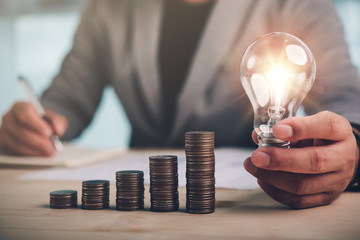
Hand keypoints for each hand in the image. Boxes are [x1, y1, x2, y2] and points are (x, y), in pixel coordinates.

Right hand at [0, 101, 67, 155]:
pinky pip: (16, 151)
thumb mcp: (55, 117)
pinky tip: (42, 154)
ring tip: (50, 152)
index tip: (49, 132)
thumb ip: (58, 121)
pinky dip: (31, 154)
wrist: (39, 127)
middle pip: (21, 131)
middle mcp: (9, 117)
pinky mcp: (4, 143)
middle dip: (39, 141)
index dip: (37, 124)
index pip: (24, 113)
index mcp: (20, 106)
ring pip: (17, 143)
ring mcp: (4, 131)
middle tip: (52, 146)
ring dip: (36, 149)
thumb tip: (58, 131)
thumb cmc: (45, 120)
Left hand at [244, 111, 358, 208]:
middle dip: (280, 160)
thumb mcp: (309, 123)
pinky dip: (276, 191)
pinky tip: (263, 179)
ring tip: (254, 167)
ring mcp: (337, 180)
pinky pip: (299, 200)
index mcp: (340, 131)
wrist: (339, 156)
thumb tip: (258, 135)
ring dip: (272, 177)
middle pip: (315, 161)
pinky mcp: (326, 197)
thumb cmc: (320, 137)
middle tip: (257, 156)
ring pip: (303, 185)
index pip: (327, 126)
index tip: (277, 130)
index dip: (301, 128)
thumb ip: (286, 127)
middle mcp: (343, 156)